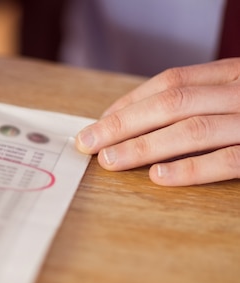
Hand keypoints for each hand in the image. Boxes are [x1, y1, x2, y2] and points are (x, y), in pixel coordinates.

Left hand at [75, 59, 239, 185]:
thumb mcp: (232, 97)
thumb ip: (196, 102)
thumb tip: (130, 124)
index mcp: (231, 76)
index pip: (172, 82)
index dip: (129, 103)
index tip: (97, 124)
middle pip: (173, 104)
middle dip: (124, 124)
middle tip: (89, 143)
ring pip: (193, 131)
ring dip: (145, 147)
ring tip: (111, 160)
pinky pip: (225, 161)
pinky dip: (189, 168)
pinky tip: (157, 176)